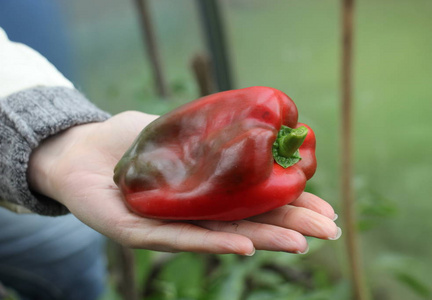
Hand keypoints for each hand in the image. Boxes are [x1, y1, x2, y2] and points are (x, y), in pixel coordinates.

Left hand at [28, 111, 339, 254]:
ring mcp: (167, 226)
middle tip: (329, 230)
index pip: (254, 202)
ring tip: (299, 241)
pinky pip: (177, 238)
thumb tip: (257, 124)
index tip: (326, 207)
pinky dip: (212, 242)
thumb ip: (211, 133)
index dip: (289, 205)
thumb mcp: (178, 131)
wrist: (77, 150)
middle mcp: (192, 215)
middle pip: (246, 222)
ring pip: (220, 235)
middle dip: (289, 225)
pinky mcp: (136, 231)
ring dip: (262, 238)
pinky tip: (243, 245)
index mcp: (206, 194)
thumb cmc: (128, 142)